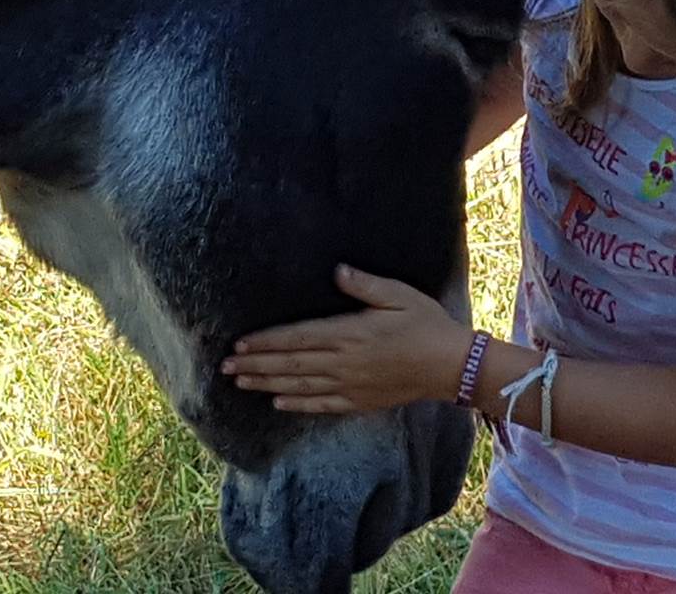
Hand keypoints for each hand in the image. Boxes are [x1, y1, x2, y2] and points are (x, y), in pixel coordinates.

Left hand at [221, 264, 471, 413]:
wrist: (451, 365)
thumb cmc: (426, 324)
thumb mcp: (399, 294)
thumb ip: (365, 285)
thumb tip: (337, 271)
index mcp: (349, 333)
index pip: (297, 338)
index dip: (266, 342)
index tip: (240, 344)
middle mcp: (344, 362)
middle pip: (291, 364)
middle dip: (256, 365)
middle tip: (225, 368)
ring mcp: (351, 384)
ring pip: (300, 386)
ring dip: (267, 385)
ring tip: (241, 384)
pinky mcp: (360, 400)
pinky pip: (322, 405)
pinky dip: (298, 404)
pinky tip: (278, 403)